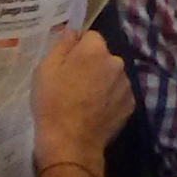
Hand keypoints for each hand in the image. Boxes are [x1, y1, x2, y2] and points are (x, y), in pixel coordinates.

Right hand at [32, 27, 132, 175]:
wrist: (70, 142)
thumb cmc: (53, 103)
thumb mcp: (45, 70)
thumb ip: (61, 46)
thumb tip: (72, 33)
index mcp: (95, 51)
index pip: (90, 37)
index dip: (77, 48)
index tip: (66, 63)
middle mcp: (116, 63)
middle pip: (103, 56)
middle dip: (91, 64)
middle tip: (73, 83)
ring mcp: (126, 84)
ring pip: (112, 75)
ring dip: (102, 80)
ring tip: (84, 100)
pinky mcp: (130, 103)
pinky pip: (118, 93)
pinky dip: (109, 98)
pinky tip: (95, 111)